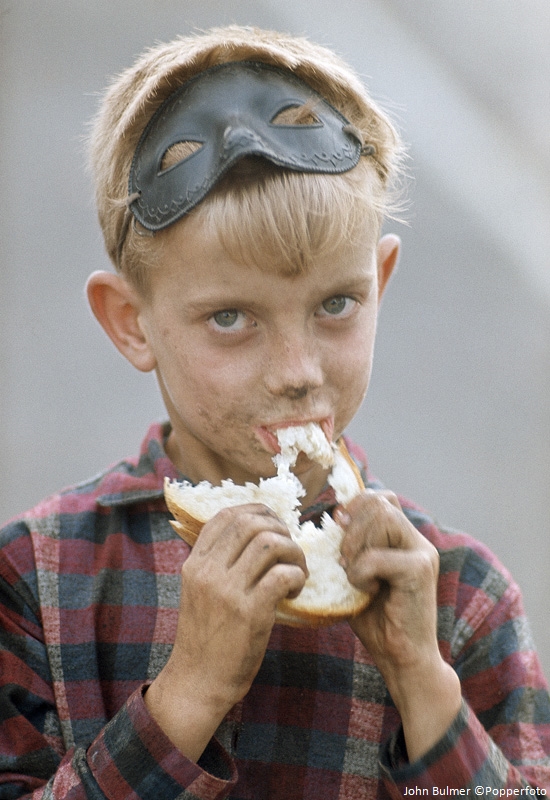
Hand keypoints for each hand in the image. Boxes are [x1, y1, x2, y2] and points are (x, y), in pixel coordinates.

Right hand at [145, 503, 306, 760]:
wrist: (197, 682)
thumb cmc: (205, 638)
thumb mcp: (199, 592)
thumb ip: (218, 564)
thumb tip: (255, 536)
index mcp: (195, 563)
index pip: (226, 516)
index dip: (257, 511)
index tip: (274, 524)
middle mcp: (208, 572)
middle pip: (250, 523)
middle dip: (280, 529)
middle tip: (290, 550)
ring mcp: (228, 592)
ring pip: (270, 543)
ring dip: (294, 552)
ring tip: (297, 571)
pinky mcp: (249, 613)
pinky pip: (282, 575)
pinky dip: (297, 576)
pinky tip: (296, 590)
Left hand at [338, 490, 461, 760]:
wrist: (402, 661)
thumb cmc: (377, 621)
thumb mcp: (355, 575)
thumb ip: (349, 547)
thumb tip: (334, 516)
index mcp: (404, 539)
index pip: (380, 497)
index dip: (355, 506)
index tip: (338, 531)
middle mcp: (417, 541)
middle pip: (379, 502)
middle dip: (352, 527)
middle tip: (344, 559)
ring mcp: (422, 553)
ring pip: (382, 517)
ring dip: (356, 546)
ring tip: (354, 574)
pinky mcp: (420, 570)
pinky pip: (376, 555)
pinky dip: (360, 572)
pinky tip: (365, 591)